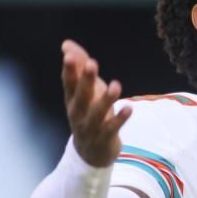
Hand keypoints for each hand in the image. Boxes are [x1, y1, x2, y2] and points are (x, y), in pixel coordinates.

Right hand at [61, 40, 131, 166]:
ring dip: (106, 99)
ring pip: (97, 113)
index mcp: (72, 100)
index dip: (70, 70)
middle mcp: (78, 113)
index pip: (68, 83)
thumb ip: (79, 68)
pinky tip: (129, 108)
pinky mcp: (104, 138)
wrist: (89, 153)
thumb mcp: (83, 92)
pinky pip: (112, 128)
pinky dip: (120, 118)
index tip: (69, 55)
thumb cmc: (87, 114)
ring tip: (116, 85)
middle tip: (93, 63)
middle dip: (86, 80)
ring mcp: (90, 127)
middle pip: (81, 95)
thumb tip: (67, 44)